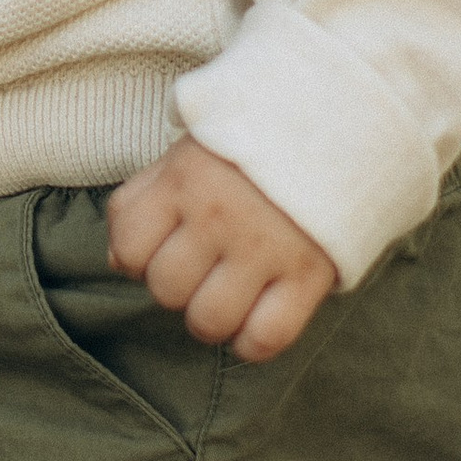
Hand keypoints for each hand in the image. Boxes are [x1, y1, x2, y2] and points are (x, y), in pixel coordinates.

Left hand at [104, 136, 335, 361]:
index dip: (138, 258)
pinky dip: (254, 342)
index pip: (128, 250)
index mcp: (183, 180)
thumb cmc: (253, 144)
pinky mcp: (309, 274)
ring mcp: (264, 248)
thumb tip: (118, 262)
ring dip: (211, 318)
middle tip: (203, 267)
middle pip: (166, 291)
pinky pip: (266, 338)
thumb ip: (141, 199)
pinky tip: (257, 318)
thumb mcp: (187, 152)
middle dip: (176, 287)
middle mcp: (218, 216)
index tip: (163, 247)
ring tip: (228, 294)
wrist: (342, 119)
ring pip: (208, 322)